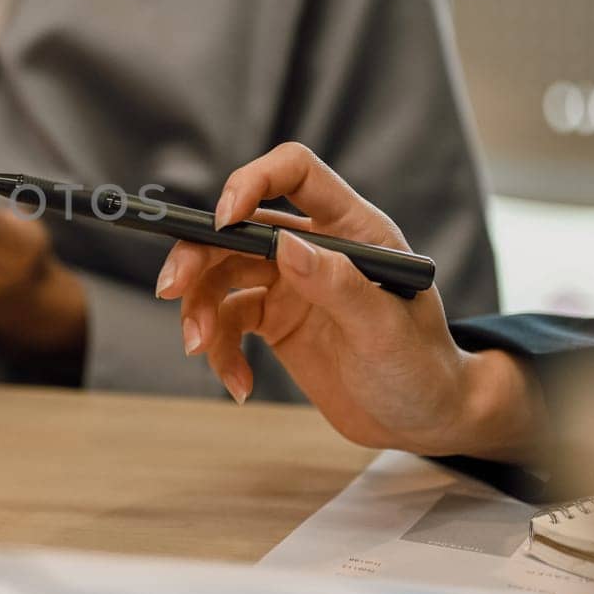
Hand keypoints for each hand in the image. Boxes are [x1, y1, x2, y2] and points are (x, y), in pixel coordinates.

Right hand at [154, 142, 542, 461]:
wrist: (422, 420)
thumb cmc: (422, 368)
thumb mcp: (387, 331)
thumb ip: (339, 285)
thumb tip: (285, 246)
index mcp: (351, 228)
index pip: (296, 172)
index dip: (253, 181)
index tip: (222, 218)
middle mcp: (314, 247)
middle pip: (238, 229)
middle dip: (198, 256)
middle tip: (171, 290)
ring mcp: (290, 283)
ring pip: (221, 276)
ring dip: (199, 310)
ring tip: (200, 350)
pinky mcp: (274, 320)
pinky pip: (228, 323)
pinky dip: (220, 353)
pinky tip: (239, 386)